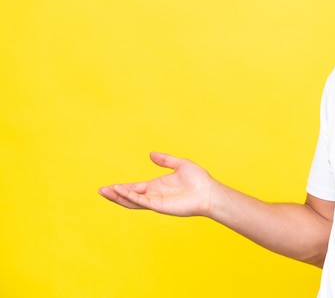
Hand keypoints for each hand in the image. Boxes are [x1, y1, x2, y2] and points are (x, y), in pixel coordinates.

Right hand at [98, 152, 213, 216]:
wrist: (209, 191)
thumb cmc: (198, 180)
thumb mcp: (180, 164)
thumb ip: (165, 160)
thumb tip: (150, 154)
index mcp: (156, 186)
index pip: (134, 188)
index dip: (121, 187)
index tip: (108, 186)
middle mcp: (154, 195)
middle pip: (129, 195)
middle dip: (115, 194)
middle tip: (101, 191)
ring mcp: (156, 201)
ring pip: (132, 201)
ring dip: (118, 196)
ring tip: (105, 192)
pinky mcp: (160, 205)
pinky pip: (142, 201)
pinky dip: (130, 196)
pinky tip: (120, 191)